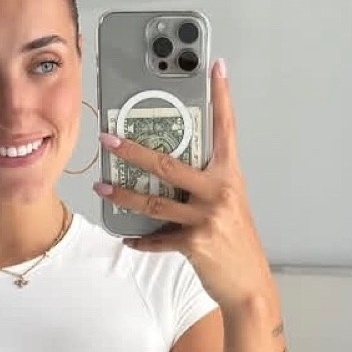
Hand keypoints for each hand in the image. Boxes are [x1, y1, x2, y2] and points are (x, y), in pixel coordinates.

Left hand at [95, 62, 273, 312]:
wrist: (249, 285)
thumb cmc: (236, 242)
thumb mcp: (228, 205)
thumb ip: (205, 185)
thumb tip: (168, 171)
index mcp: (230, 176)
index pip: (226, 129)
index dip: (221, 96)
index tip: (216, 66)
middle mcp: (220, 192)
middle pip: (168, 164)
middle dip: (133, 150)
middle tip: (109, 138)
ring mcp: (207, 218)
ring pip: (153, 200)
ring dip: (123, 194)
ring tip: (102, 186)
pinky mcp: (195, 243)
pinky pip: (157, 237)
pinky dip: (141, 238)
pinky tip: (129, 237)